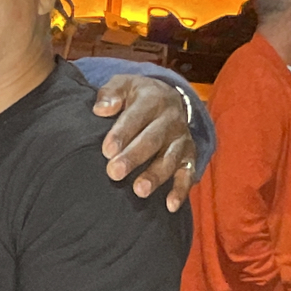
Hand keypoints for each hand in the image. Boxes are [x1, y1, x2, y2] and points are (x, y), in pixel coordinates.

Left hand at [91, 74, 197, 211]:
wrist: (167, 98)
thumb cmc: (135, 96)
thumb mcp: (123, 84)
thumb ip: (110, 93)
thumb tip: (101, 109)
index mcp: (153, 99)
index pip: (136, 116)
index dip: (122, 133)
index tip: (106, 150)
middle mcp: (171, 119)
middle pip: (153, 139)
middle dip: (134, 157)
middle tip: (114, 173)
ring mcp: (181, 139)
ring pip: (170, 159)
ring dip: (155, 175)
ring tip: (139, 190)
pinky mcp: (189, 156)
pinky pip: (188, 174)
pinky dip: (181, 190)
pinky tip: (169, 205)